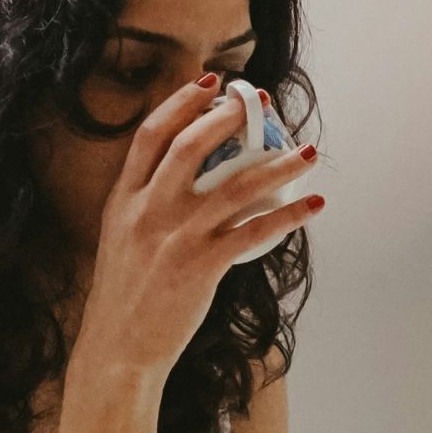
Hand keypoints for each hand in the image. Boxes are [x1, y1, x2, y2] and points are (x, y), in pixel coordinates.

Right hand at [77, 75, 321, 376]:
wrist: (118, 348)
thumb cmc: (125, 297)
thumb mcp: (121, 238)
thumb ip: (146, 205)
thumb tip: (189, 182)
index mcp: (124, 199)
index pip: (151, 135)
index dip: (181, 103)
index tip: (211, 83)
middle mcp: (148, 210)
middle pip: (191, 147)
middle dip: (230, 118)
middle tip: (263, 104)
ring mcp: (175, 237)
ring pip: (235, 186)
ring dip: (278, 165)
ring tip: (308, 153)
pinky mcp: (201, 266)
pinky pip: (255, 232)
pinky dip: (289, 216)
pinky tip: (313, 207)